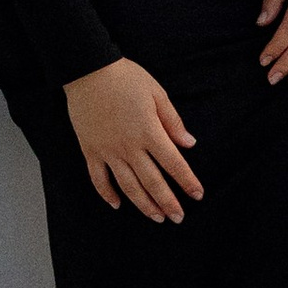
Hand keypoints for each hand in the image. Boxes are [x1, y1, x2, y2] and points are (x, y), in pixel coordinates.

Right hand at [65, 58, 200, 220]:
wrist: (88, 70)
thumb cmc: (126, 78)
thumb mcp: (157, 93)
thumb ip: (173, 122)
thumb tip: (189, 144)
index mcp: (149, 132)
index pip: (174, 163)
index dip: (187, 181)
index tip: (198, 195)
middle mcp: (129, 147)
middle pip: (152, 182)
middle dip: (168, 202)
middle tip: (178, 218)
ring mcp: (108, 151)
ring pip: (128, 186)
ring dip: (144, 205)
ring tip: (157, 217)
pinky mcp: (90, 150)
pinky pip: (98, 179)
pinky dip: (107, 194)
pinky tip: (117, 205)